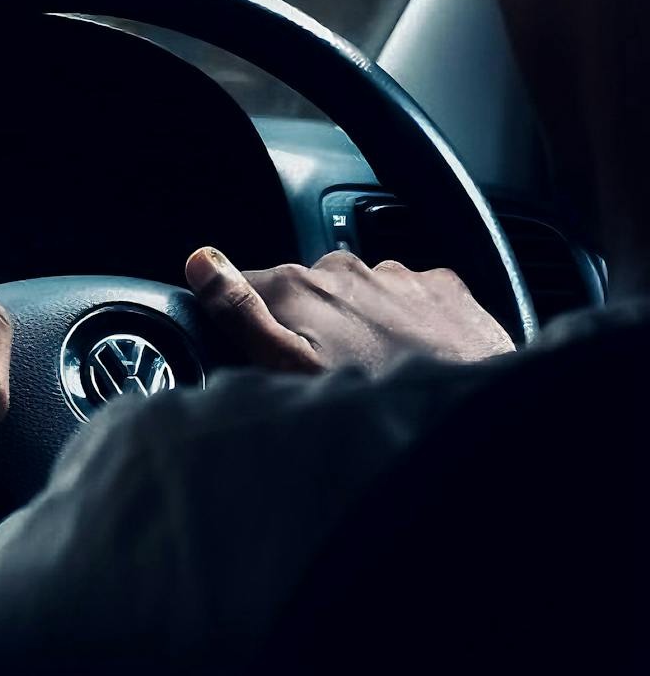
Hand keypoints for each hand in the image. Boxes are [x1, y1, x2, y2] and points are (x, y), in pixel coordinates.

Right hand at [185, 247, 513, 374]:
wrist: (475, 413)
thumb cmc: (372, 404)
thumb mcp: (285, 371)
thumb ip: (239, 313)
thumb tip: (201, 262)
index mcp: (297, 285)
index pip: (243, 284)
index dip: (242, 319)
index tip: (256, 354)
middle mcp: (345, 267)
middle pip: (303, 292)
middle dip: (305, 325)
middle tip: (318, 378)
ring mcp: (397, 274)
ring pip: (357, 295)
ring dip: (356, 325)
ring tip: (369, 375)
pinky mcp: (443, 286)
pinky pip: (408, 297)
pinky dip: (404, 323)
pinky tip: (410, 362)